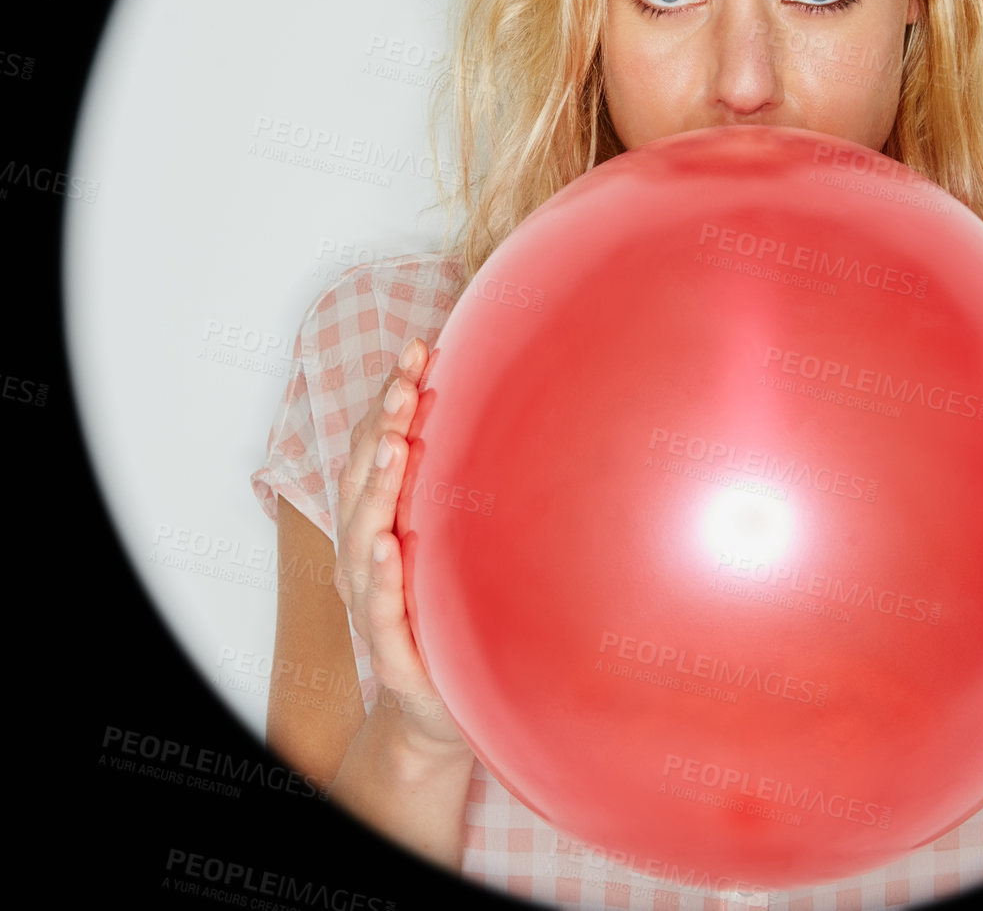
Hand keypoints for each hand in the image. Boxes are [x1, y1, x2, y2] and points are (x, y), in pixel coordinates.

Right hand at [333, 337, 467, 752]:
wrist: (439, 711)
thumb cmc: (451, 612)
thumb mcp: (467, 542)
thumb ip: (483, 488)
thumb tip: (545, 415)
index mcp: (386, 519)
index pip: (386, 443)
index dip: (396, 395)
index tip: (420, 346)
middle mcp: (368, 550)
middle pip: (369, 475)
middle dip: (385, 422)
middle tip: (407, 378)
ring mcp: (373, 598)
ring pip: (362, 531)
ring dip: (377, 485)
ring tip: (394, 443)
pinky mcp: (391, 648)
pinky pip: (379, 607)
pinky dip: (377, 574)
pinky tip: (384, 544)